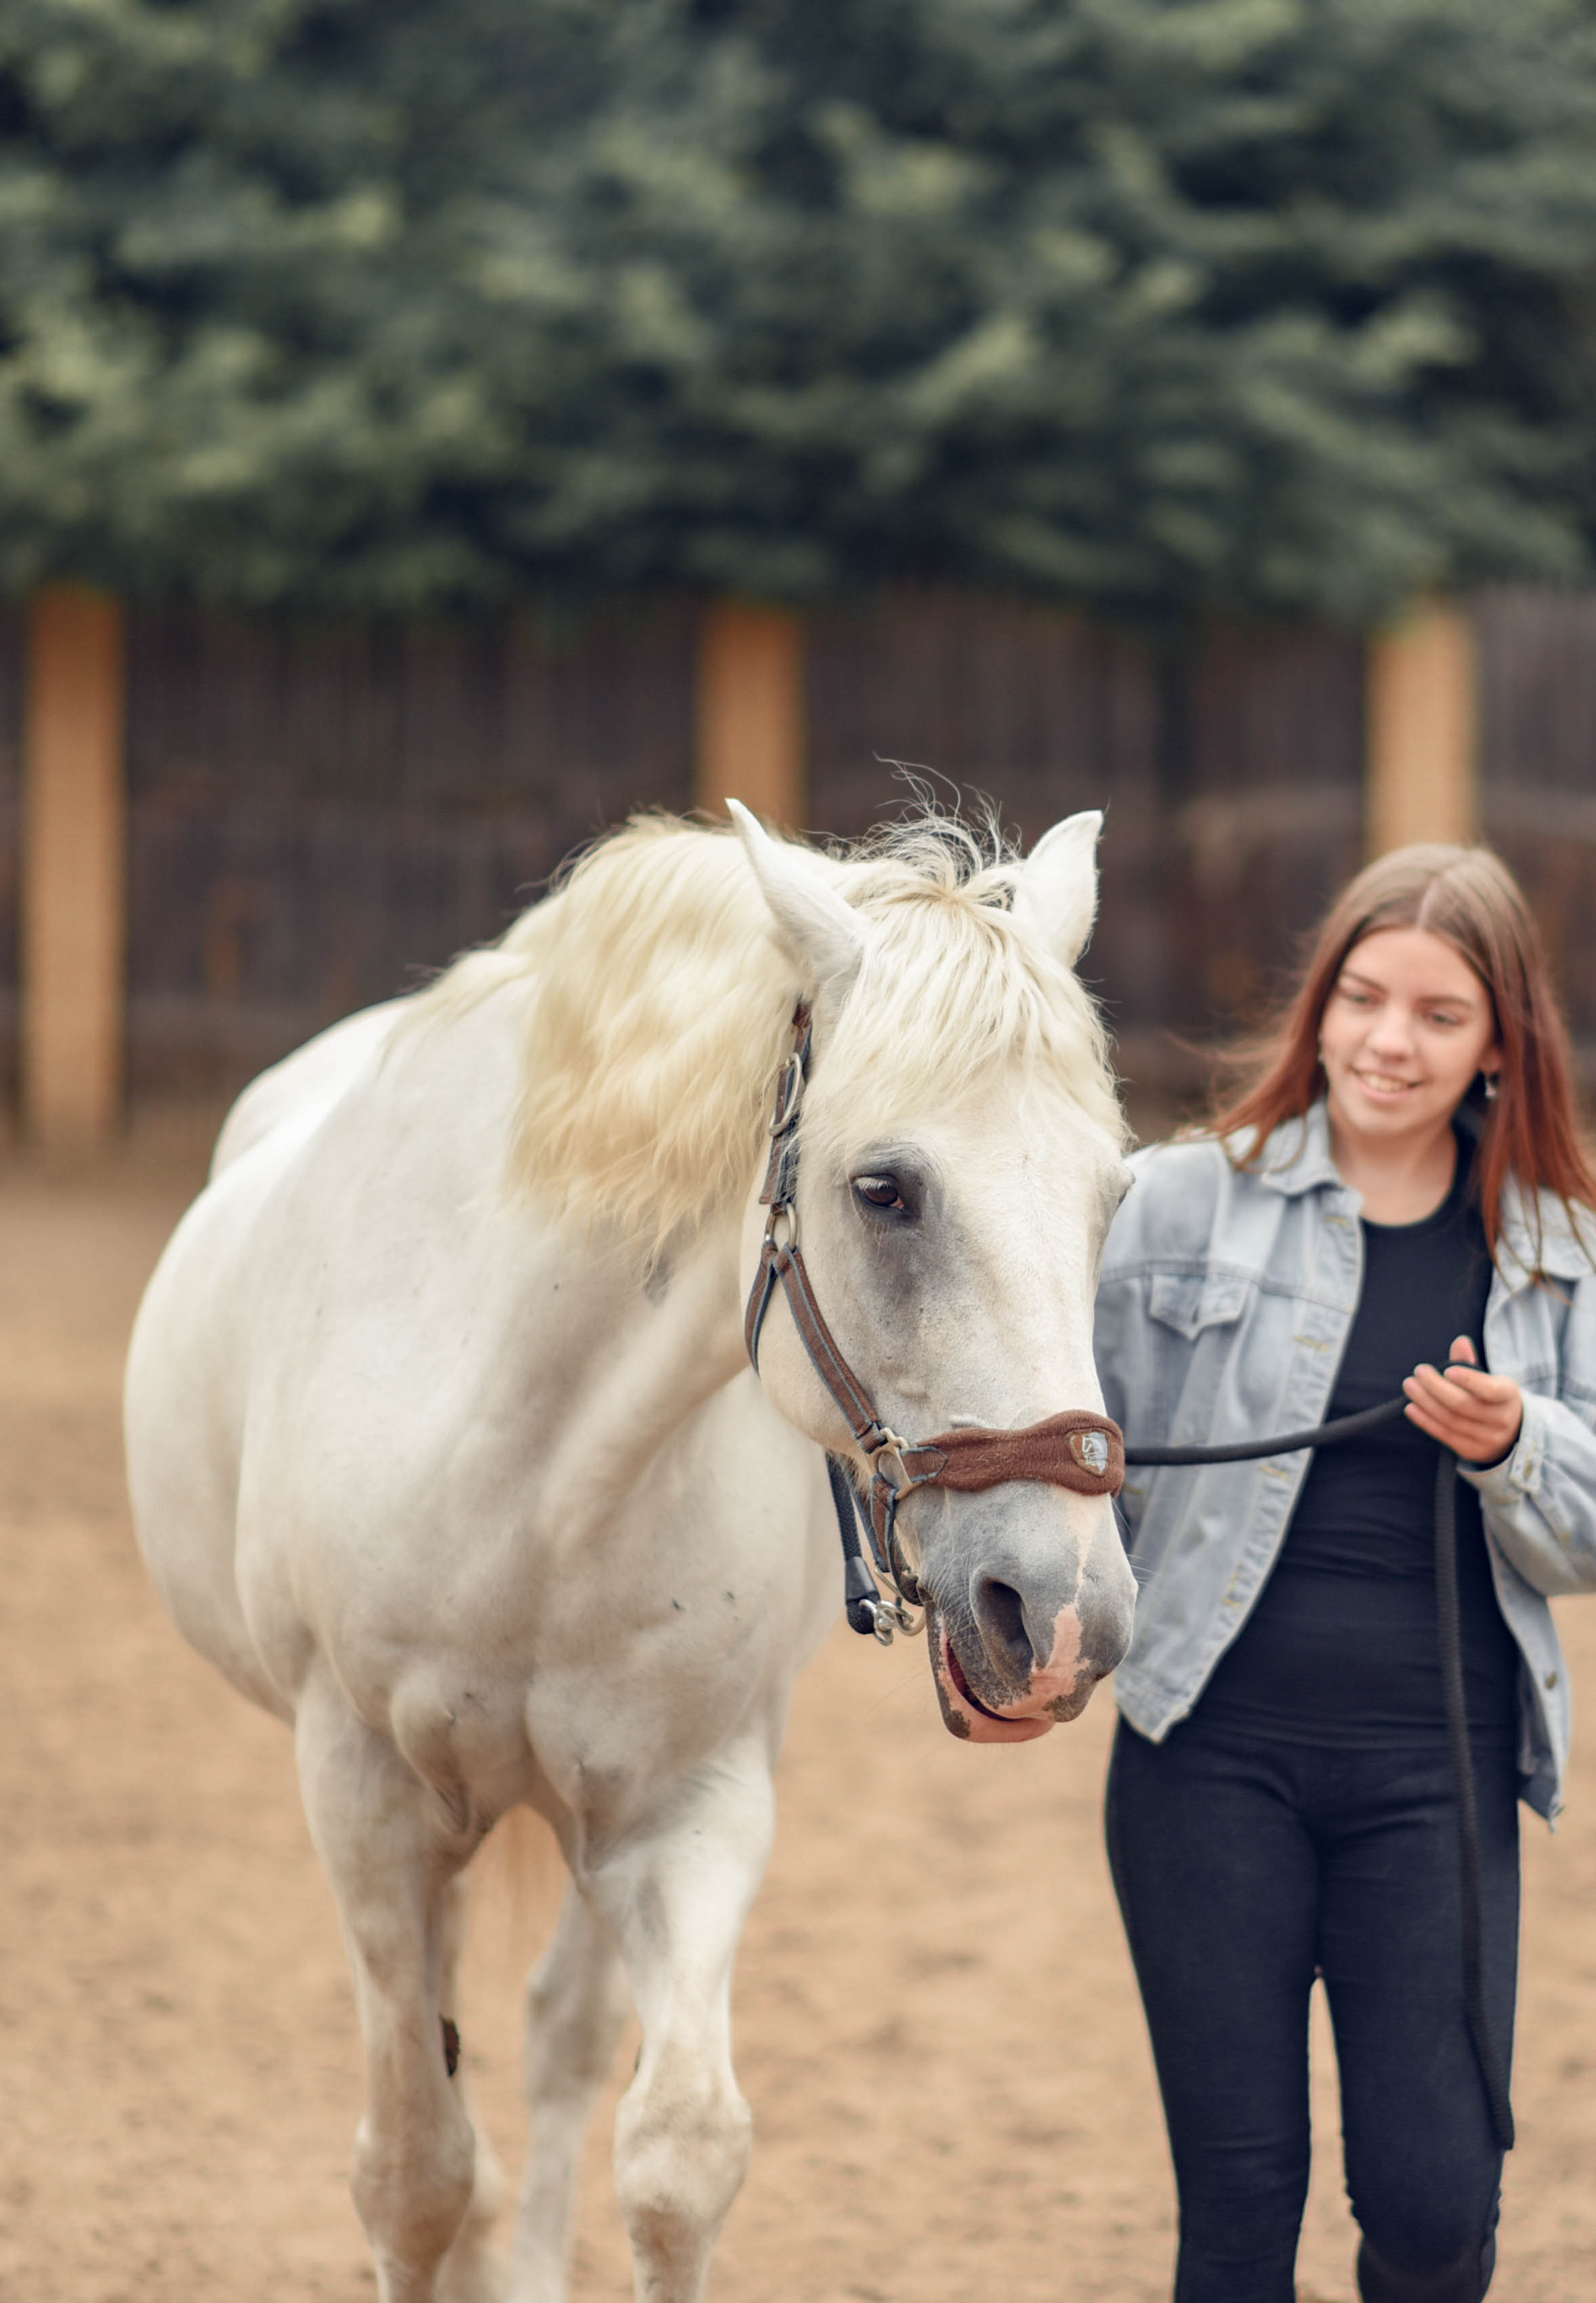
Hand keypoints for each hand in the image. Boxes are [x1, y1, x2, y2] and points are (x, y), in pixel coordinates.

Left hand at [1403, 1336, 1521, 1465]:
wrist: (1510, 1434)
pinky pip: (1445, 1435)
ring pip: (1451, 1420)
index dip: (1469, 1380)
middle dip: (1436, 1387)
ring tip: (1410, 1386)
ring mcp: (1487, 1439)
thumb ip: (1471, 1362)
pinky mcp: (1472, 1451)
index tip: (1447, 1369)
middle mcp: (1501, 1419)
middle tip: (1419, 1372)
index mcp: (1508, 1396)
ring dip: (1426, 1402)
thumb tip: (1460, 1342)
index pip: (1491, 1390)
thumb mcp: (1490, 1380)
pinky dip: (1425, 1421)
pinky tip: (1411, 1407)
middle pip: (1463, 1404)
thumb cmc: (1492, 1399)